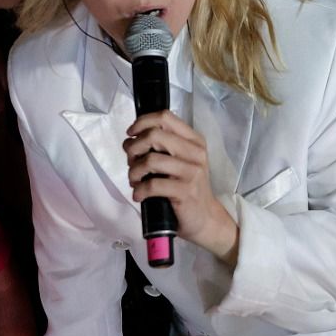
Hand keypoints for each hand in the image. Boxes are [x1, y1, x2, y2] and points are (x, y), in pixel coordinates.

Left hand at [123, 111, 236, 261]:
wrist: (205, 218)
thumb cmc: (187, 188)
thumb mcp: (180, 161)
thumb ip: (162, 146)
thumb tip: (130, 140)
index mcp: (194, 140)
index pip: (164, 117)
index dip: (142, 122)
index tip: (131, 134)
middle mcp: (195, 152)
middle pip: (154, 135)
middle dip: (134, 148)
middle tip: (131, 161)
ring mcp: (191, 172)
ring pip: (150, 160)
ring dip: (134, 171)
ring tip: (134, 180)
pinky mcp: (185, 191)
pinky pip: (152, 184)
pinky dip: (139, 190)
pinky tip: (139, 195)